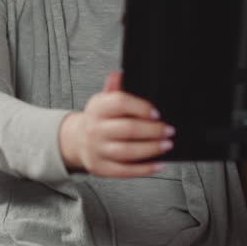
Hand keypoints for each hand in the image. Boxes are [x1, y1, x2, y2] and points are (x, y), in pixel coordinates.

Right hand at [59, 71, 173, 177]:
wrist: (78, 141)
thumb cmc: (98, 119)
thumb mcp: (103, 100)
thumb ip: (114, 88)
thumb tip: (119, 74)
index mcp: (98, 108)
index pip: (120, 103)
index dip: (141, 107)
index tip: (157, 113)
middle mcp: (95, 129)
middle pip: (128, 129)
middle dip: (153, 131)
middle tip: (168, 131)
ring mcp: (97, 150)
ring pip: (127, 151)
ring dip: (151, 149)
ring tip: (166, 145)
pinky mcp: (101, 168)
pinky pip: (125, 170)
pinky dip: (144, 169)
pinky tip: (158, 164)